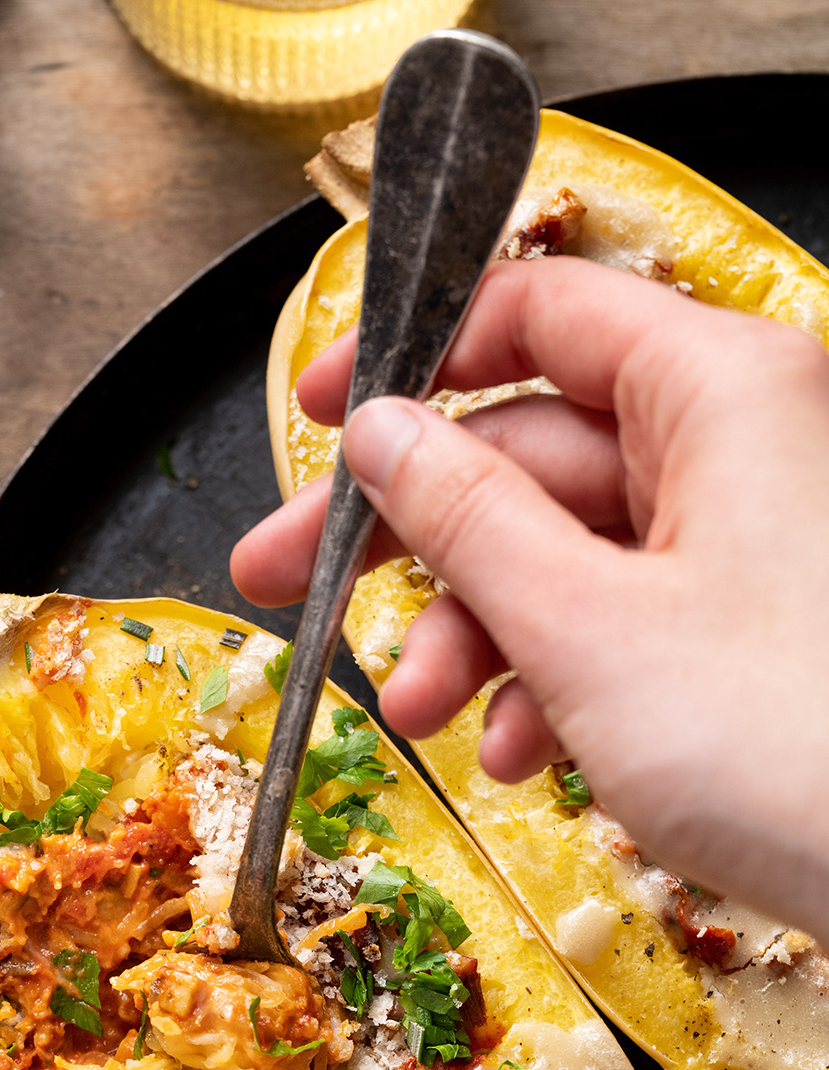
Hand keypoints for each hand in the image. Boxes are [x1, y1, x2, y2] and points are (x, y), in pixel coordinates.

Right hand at [231, 256, 828, 941]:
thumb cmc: (796, 749)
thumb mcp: (584, 628)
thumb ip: (465, 519)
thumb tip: (380, 435)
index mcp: (721, 389)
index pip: (536, 313)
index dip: (410, 361)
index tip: (318, 417)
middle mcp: (745, 443)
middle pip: (532, 452)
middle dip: (413, 544)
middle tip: (296, 588)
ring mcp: (754, 538)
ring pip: (570, 550)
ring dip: (476, 635)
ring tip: (420, 715)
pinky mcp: (756, 625)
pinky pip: (626, 617)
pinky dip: (556, 678)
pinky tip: (522, 751)